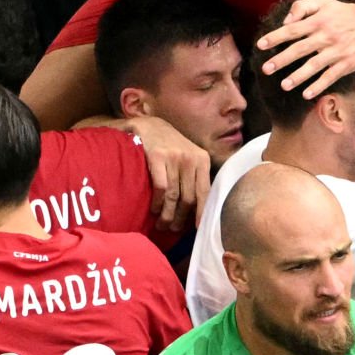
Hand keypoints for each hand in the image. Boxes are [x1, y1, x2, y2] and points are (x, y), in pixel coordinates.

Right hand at [119, 115, 211, 232]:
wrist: (149, 125)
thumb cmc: (170, 147)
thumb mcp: (189, 158)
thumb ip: (195, 178)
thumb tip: (198, 209)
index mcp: (202, 161)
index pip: (205, 192)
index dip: (202, 213)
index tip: (198, 229)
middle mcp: (191, 159)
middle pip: (189, 198)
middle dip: (181, 218)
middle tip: (173, 229)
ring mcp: (174, 157)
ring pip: (175, 196)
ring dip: (168, 215)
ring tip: (162, 225)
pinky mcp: (157, 157)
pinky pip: (161, 188)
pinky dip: (158, 202)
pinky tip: (153, 209)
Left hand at [257, 0, 354, 100]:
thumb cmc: (344, 12)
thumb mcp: (323, 1)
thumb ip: (302, 7)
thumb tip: (286, 22)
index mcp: (317, 22)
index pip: (292, 30)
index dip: (275, 37)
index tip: (260, 45)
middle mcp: (325, 37)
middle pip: (299, 49)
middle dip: (281, 60)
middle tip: (266, 69)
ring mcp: (336, 52)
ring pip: (314, 65)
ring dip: (298, 76)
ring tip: (284, 85)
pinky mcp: (346, 64)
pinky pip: (330, 76)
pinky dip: (318, 86)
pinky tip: (306, 94)